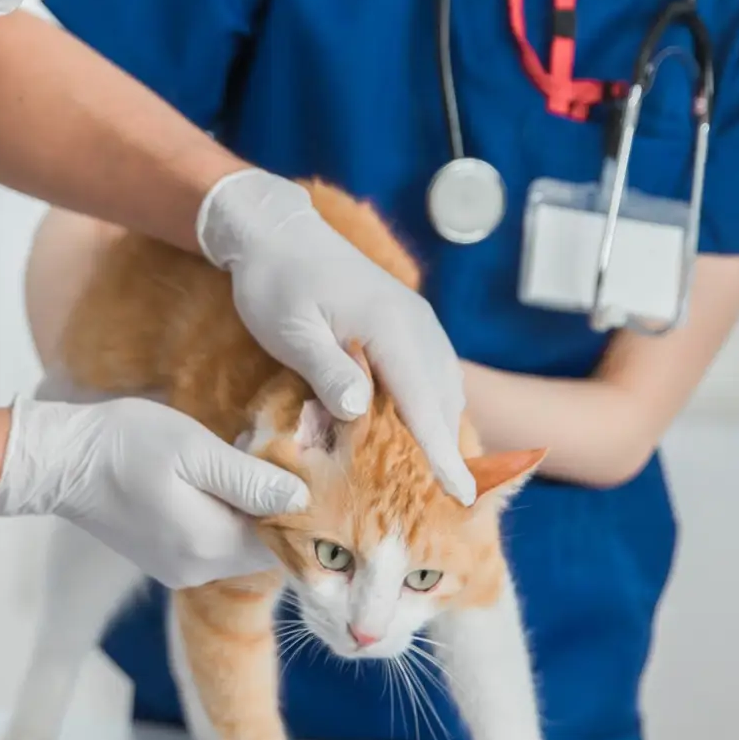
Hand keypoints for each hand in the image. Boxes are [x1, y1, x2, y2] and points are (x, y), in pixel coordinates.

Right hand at [0, 395, 309, 588]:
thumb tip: (303, 500)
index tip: (317, 472)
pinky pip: (215, 546)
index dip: (307, 511)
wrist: (58, 461)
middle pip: (265, 549)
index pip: (285, 543)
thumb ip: (250, 479)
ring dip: (256, 514)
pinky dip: (230, 520)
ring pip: (241, 548)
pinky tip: (225, 482)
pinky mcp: (163, 560)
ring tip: (260, 465)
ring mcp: (178, 570)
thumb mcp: (194, 449)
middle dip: (283, 512)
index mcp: (209, 545)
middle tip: (293, 461)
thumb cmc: (124, 443)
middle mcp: (196, 570)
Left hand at [197, 169, 472, 503]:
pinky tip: (417, 436)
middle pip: (443, 401)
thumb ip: (326, 371)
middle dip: (448, 451)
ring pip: (443, 390)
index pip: (423, 402)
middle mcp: (417, 326)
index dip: (441, 453)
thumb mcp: (292, 330)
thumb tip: (361, 411)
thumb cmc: (277, 282)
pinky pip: (433, 376)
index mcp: (391, 327)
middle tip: (446, 506)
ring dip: (441, 431)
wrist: (279, 233)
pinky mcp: (409, 327)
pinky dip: (431, 408)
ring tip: (436, 481)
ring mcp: (418, 324)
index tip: (461, 494)